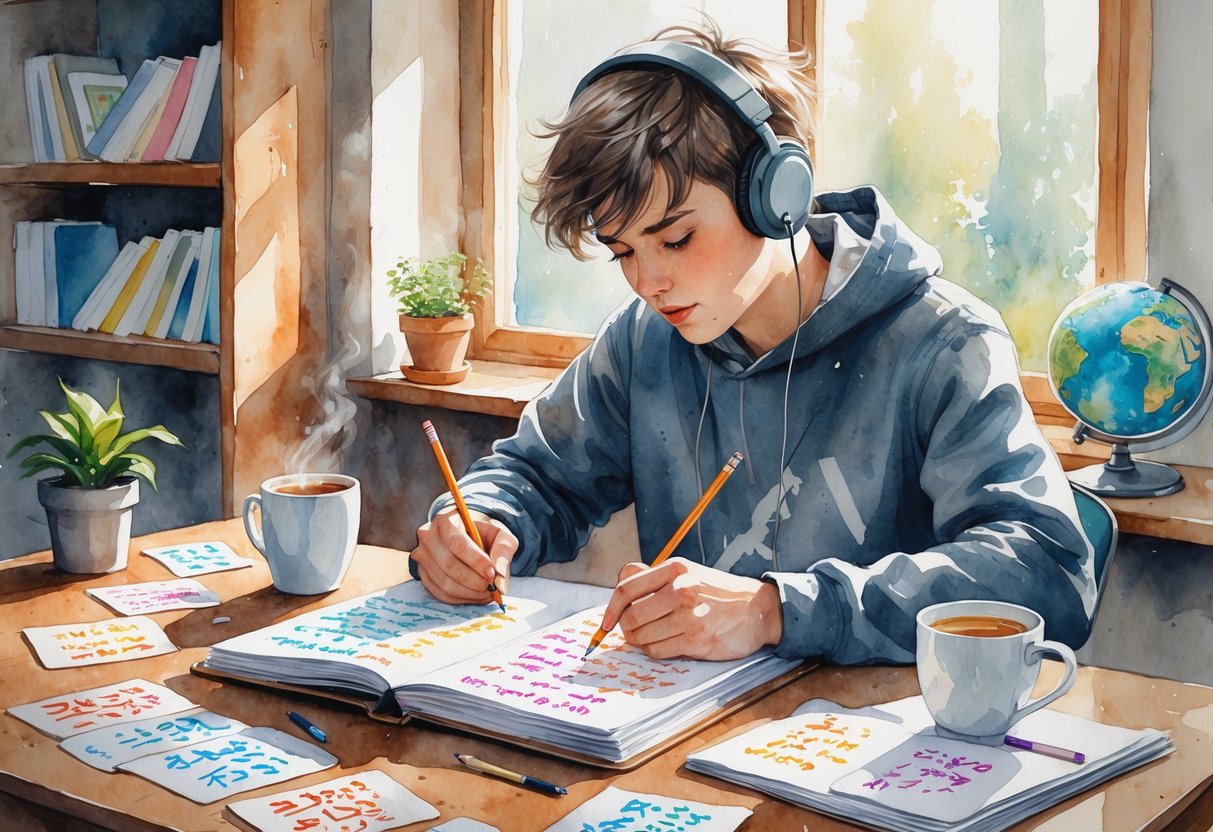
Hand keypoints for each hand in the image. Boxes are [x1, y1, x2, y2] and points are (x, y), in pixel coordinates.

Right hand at [412, 508, 517, 604]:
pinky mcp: (423, 574)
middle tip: (491, 586)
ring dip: (469, 592)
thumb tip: (500, 583)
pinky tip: (476, 595)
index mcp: (446, 519)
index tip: (492, 573)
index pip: (457, 543)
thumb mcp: (500, 535)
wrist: (470, 537)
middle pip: (448, 565)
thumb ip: (504, 552)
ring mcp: (423, 556)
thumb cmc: (484, 534)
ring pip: (444, 582)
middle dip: (473, 580)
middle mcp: (428, 536)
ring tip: (487, 592)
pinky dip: (460, 598)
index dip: (476, 561)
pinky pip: (439, 593)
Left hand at [599, 557, 782, 659]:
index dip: (610, 609)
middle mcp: (680, 590)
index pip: (626, 588)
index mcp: (675, 569)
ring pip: (642, 637)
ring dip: (641, 641)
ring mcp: (689, 617)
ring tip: (654, 636)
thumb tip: (622, 579)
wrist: (759, 609)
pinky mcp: (696, 640)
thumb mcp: (688, 572)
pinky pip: (659, 651)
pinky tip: (667, 643)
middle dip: (626, 629)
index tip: (606, 622)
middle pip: (630, 617)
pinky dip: (656, 651)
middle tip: (635, 631)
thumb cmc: (718, 592)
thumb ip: (654, 576)